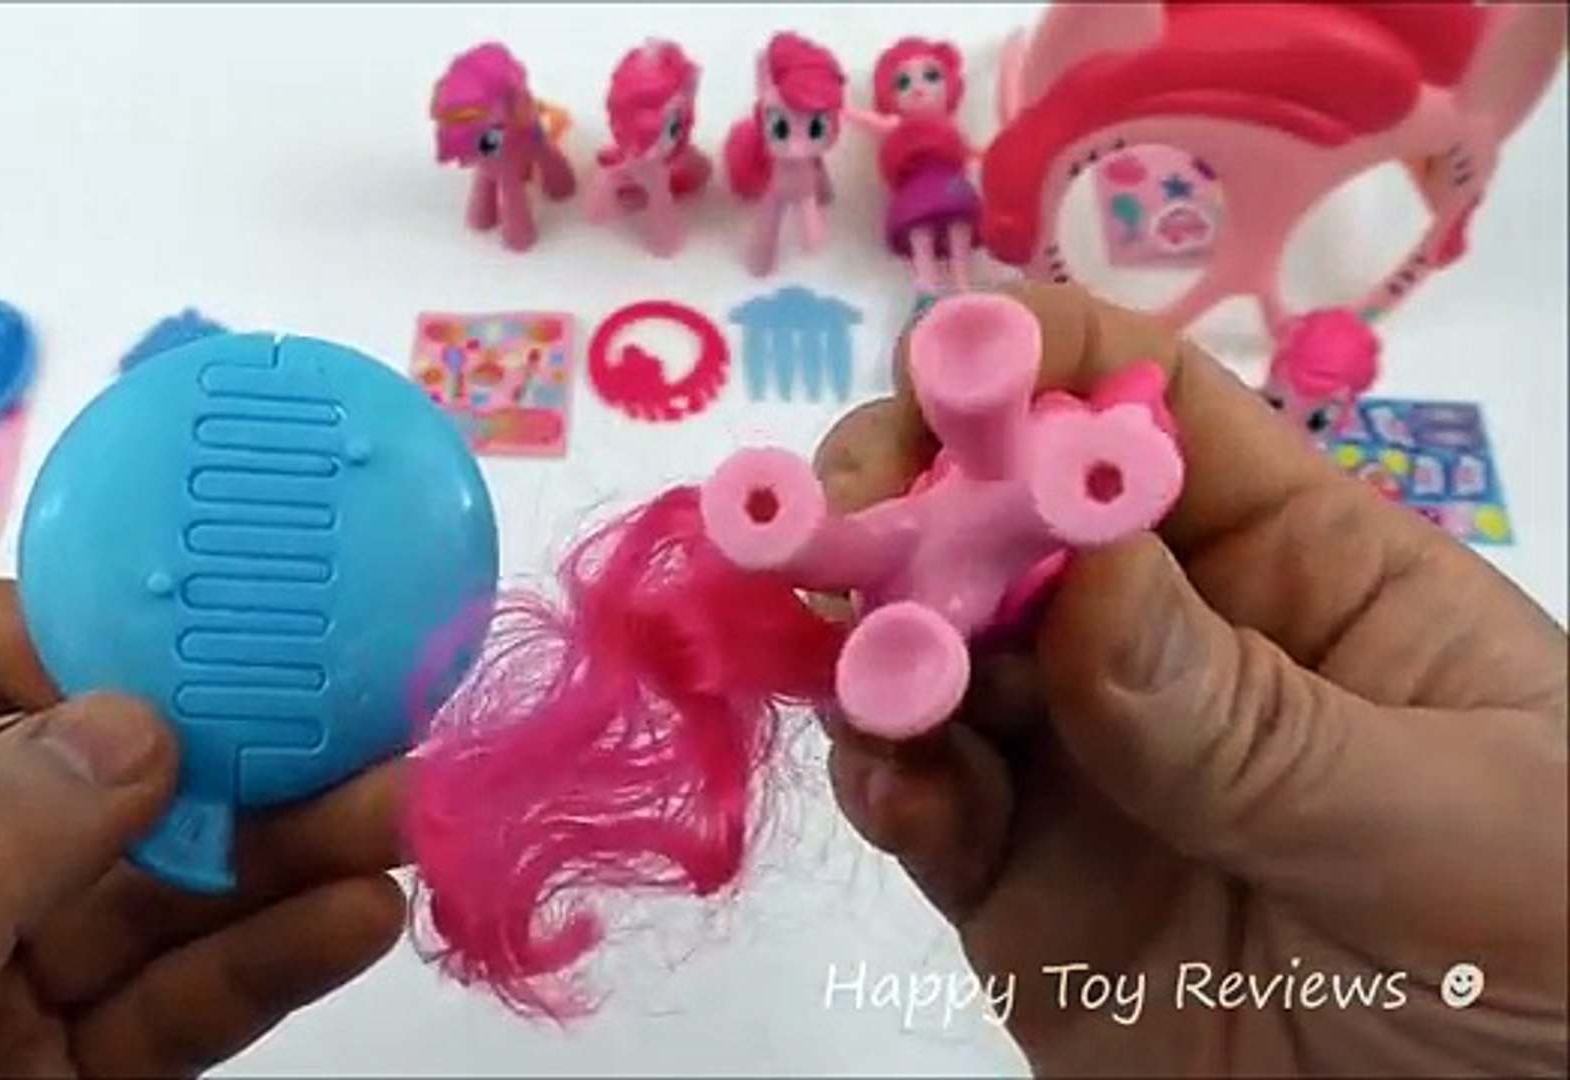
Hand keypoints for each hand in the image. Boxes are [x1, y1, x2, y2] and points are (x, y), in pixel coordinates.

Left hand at [0, 575, 404, 1076]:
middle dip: (215, 744)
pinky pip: (168, 1014)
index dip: (38, 632)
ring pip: (143, 899)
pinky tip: (347, 916)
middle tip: (352, 720)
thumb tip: (126, 726)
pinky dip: (264, 963)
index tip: (178, 644)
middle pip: (64, 777)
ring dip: (278, 850)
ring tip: (396, 812)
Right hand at [814, 284, 1567, 1074]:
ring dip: (872, 644)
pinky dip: (878, 780)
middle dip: (906, 502)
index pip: (1145, 413)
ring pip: (928, 654)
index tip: (931, 392)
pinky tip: (892, 792)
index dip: (1030, 370)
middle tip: (830, 532)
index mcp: (1301, 568)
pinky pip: (918, 804)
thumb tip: (1075, 577)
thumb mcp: (1455, 826)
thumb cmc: (1555, 967)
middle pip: (998, 515)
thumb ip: (1258, 718)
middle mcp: (1165, 641)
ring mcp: (1080, 762)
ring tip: (867, 683)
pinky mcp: (1014, 883)